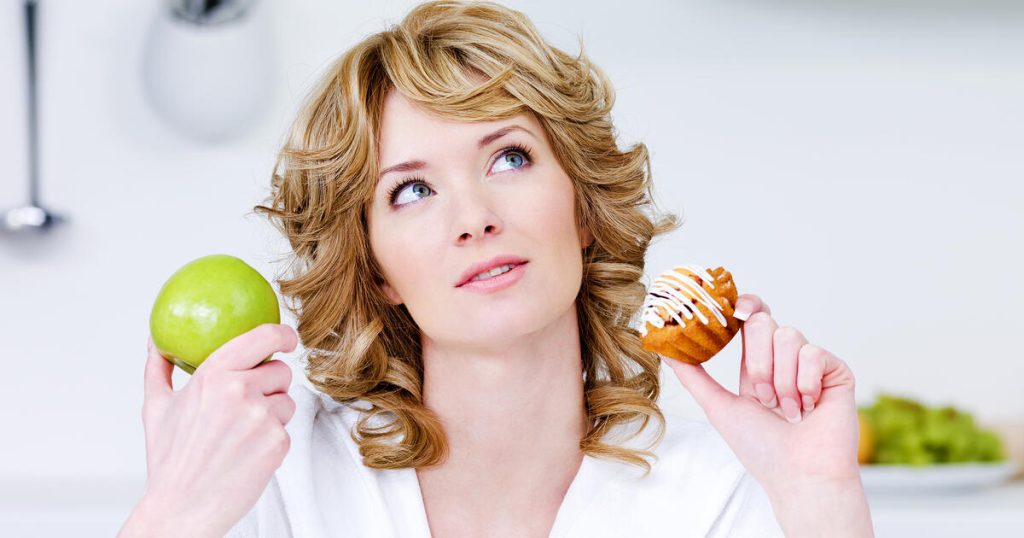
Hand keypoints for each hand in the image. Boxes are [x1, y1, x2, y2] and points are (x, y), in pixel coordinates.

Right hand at [121, 324, 297, 537]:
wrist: (183, 507)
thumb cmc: (170, 460)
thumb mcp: (156, 408)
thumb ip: (158, 368)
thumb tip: (155, 342)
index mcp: (213, 375)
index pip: (263, 337)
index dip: (282, 334)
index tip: (286, 338)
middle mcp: (241, 391)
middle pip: (281, 371)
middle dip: (270, 385)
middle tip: (247, 405)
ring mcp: (263, 417)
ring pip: (287, 401)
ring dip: (273, 413)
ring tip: (241, 434)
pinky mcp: (278, 442)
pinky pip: (287, 428)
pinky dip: (272, 438)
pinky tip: (247, 452)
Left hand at [660, 294, 860, 493]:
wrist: (800, 475)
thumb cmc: (761, 449)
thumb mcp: (718, 407)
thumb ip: (693, 375)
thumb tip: (664, 348)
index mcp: (757, 364)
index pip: (751, 318)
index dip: (744, 305)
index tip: (733, 309)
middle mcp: (784, 359)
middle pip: (764, 322)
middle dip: (758, 362)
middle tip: (763, 398)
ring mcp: (811, 364)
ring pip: (789, 335)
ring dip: (781, 380)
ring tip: (787, 410)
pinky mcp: (836, 371)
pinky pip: (814, 353)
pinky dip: (806, 384)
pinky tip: (809, 408)